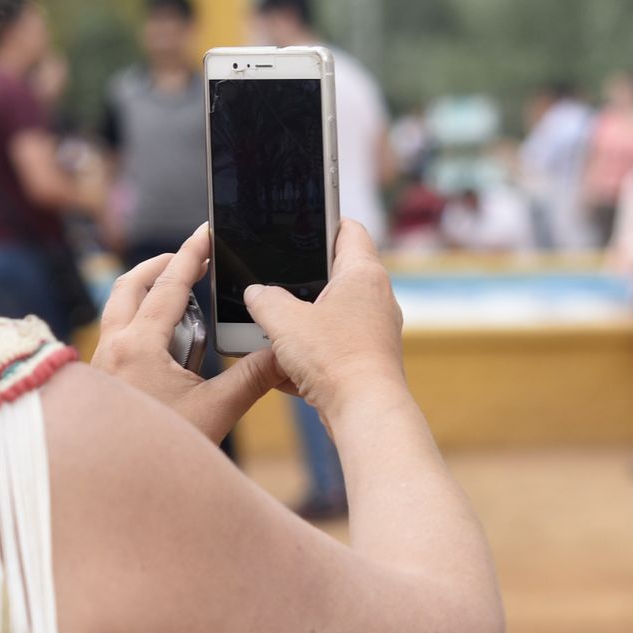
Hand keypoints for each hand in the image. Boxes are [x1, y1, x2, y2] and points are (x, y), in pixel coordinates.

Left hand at [93, 224, 285, 443]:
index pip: (168, 286)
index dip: (191, 256)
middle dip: (158, 267)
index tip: (205, 233)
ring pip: (117, 311)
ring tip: (180, 299)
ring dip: (145, 295)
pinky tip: (162, 346)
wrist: (116, 490)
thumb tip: (285, 352)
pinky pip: (115, 336)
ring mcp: (101, 365)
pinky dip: (137, 323)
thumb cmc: (162, 452)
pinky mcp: (101, 381)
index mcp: (138, 345)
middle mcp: (111, 348)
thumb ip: (252, 377)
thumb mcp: (216, 411)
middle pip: (128, 286)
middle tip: (187, 260)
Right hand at [243, 220, 406, 416]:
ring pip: (332, 313)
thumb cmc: (335, 360)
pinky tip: (285, 366)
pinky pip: (334, 345)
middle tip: (275, 282)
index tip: (300, 225)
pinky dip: (311, 351)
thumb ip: (263, 300)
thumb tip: (256, 294)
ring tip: (275, 329)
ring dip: (304, 321)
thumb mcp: (283, 321)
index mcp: (363, 274)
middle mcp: (376, 297)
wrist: (364, 412)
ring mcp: (375, 330)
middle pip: (336, 273)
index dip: (324, 220)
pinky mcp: (368, 358)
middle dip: (303, 281)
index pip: (348, 229)